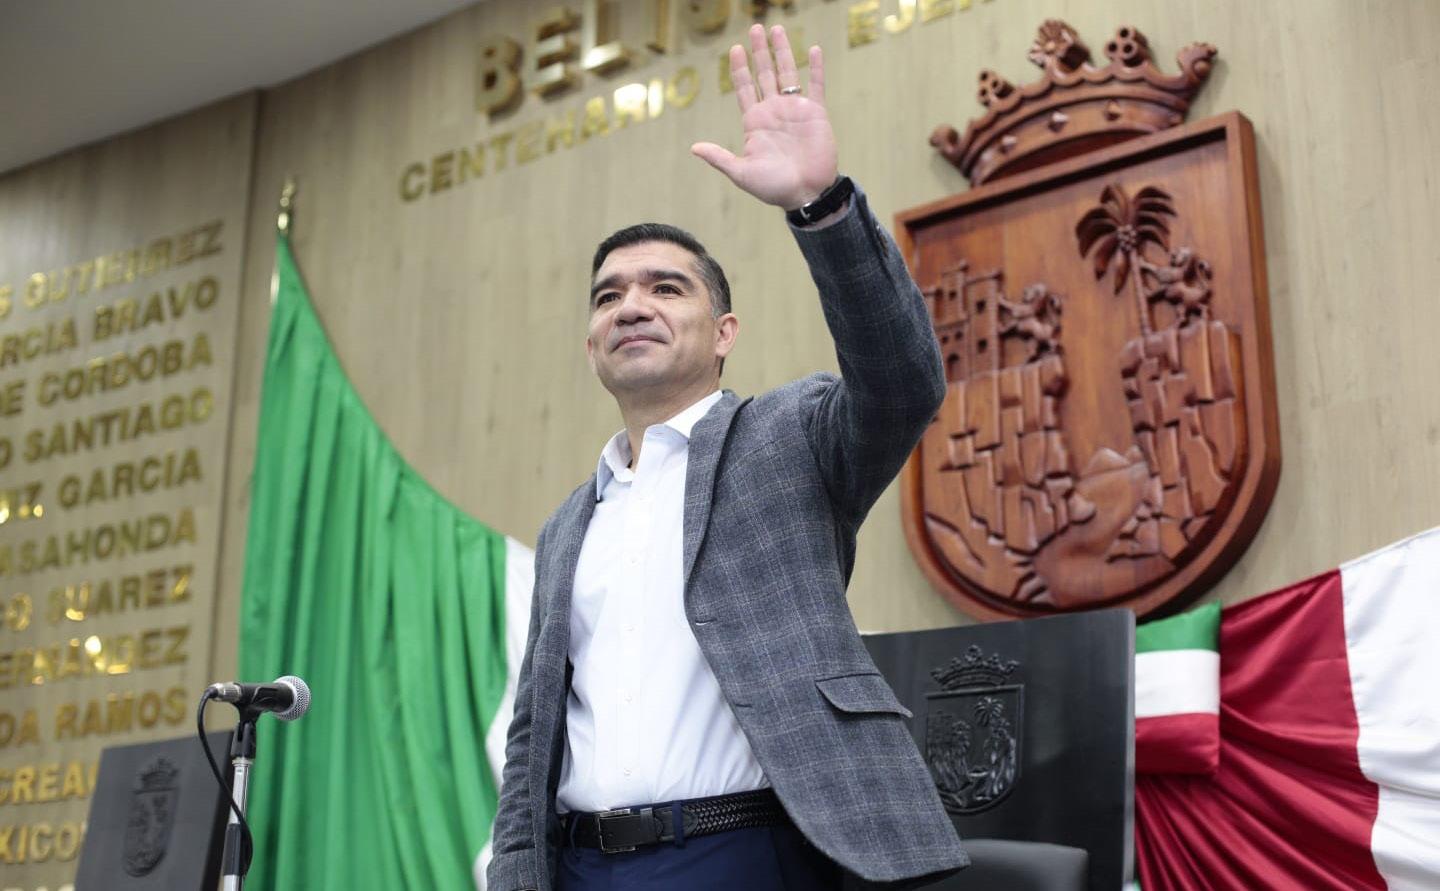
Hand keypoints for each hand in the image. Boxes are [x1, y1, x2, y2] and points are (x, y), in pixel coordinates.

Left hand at [692, 24, 837, 210]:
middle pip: (764, 73)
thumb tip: (694, 148)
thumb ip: (720, 157)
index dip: (739, 68)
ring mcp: (795, 110)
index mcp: (755, 122)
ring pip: (787, 73)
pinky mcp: (815, 113)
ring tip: (776, 29)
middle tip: (754, 28)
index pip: (744, 87)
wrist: (806, 194)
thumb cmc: (773, 188)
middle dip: (759, 51)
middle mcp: (774, 111)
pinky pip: (816, 85)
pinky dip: (815, 68)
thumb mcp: (741, 173)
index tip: (734, 49)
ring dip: (782, 51)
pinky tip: (812, 50)